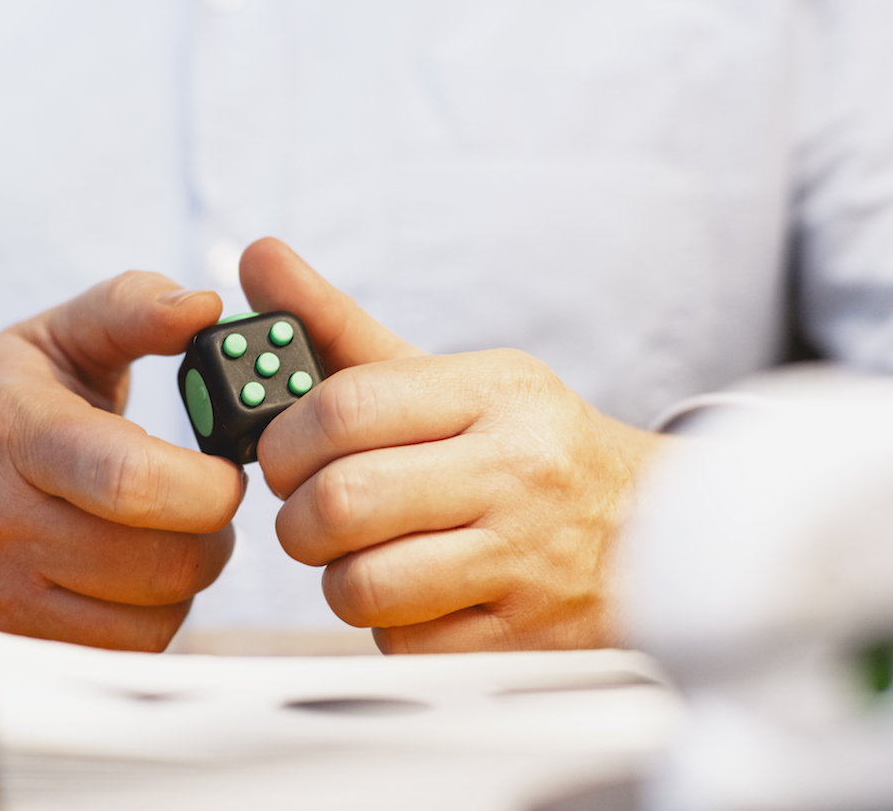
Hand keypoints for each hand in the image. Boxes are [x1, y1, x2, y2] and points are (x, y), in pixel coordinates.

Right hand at [0, 273, 243, 668]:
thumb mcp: (47, 339)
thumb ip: (130, 308)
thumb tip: (205, 305)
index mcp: (10, 430)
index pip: (129, 481)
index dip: (206, 487)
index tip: (224, 472)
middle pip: (155, 562)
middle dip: (212, 536)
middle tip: (206, 506)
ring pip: (146, 622)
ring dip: (184, 584)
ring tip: (166, 539)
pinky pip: (113, 656)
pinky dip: (146, 624)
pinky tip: (129, 581)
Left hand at [241, 238, 663, 652]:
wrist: (648, 529)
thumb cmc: (521, 447)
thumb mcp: (447, 379)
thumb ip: (340, 326)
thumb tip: (255, 258)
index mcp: (494, 390)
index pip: (346, 406)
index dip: (283, 440)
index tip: (280, 456)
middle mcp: (518, 468)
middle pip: (341, 502)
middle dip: (298, 518)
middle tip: (310, 513)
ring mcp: (526, 558)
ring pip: (362, 585)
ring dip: (341, 578)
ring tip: (369, 556)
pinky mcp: (524, 638)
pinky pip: (404, 645)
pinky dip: (392, 629)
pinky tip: (421, 597)